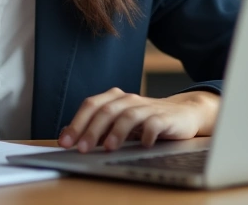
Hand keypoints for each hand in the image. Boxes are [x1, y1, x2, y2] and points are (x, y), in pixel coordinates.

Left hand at [58, 88, 219, 152]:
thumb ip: (94, 126)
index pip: (91, 105)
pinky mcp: (165, 117)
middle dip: (91, 130)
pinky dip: (147, 134)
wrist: (182, 114)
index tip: (65, 142)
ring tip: (108, 148)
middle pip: (106, 110)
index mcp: (114, 99)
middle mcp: (128, 100)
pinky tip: (143, 145)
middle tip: (81, 148)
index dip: (76, 123)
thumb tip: (66, 134)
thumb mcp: (117, 123)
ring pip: (128, 115)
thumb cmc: (145, 120)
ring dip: (116, 132)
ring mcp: (147, 107)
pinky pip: (154, 123)